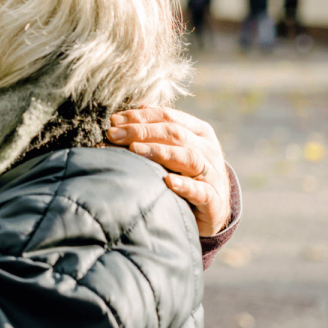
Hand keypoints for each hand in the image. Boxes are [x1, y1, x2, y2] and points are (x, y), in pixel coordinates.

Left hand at [106, 107, 230, 236]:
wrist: (214, 210)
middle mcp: (208, 149)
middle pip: (174, 133)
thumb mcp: (172, 150)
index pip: (167, 116)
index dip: (140, 116)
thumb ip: (152, 132)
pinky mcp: (213, 200)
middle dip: (141, 131)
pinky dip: (184, 185)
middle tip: (113, 134)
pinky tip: (167, 182)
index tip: (114, 121)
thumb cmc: (185, 174)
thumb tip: (120, 119)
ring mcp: (213, 174)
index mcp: (199, 131)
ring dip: (159, 152)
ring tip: (134, 149)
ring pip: (188, 157)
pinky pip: (200, 191)